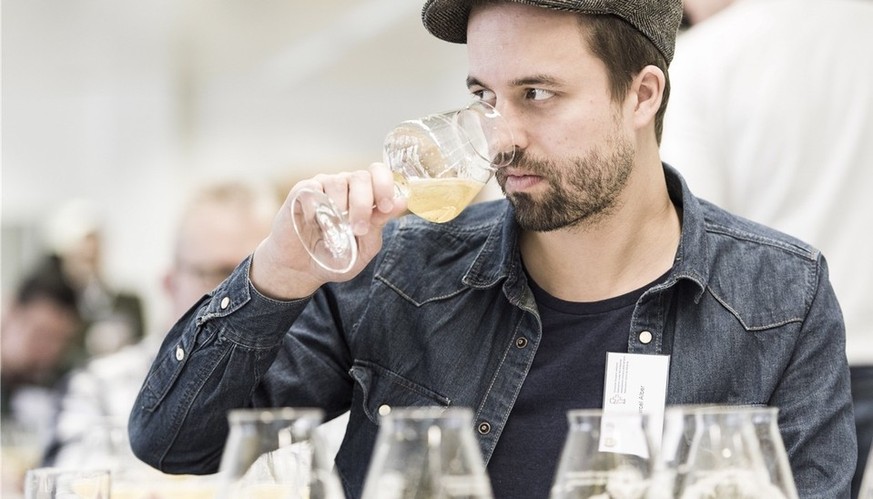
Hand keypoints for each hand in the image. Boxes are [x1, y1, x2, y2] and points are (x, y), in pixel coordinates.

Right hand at [250, 163, 406, 299]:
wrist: (303, 269)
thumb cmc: (336, 256)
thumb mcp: (364, 246)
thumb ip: (380, 224)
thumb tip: (401, 202)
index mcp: (366, 195)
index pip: (379, 173)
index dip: (385, 185)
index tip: (385, 207)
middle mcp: (347, 186)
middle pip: (361, 177)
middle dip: (363, 204)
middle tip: (357, 229)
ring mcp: (324, 187)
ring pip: (338, 182)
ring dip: (339, 208)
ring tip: (333, 230)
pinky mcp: (302, 192)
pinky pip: (312, 189)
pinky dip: (316, 207)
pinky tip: (314, 221)